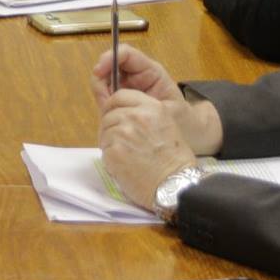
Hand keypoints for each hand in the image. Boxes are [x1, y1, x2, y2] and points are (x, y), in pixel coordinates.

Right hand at [89, 45, 223, 154]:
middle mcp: (135, 75)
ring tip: (108, 110)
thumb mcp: (167, 109)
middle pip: (109, 65)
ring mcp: (126, 86)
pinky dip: (103, 104)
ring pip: (104, 81)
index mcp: (150, 71)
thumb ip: (145, 103)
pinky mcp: (120, 99)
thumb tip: (120, 96)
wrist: (187, 133)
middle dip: (101, 78)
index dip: (109, 58)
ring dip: (101, 93)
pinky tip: (109, 115)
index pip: (126, 54)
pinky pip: (105, 96)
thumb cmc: (182, 119)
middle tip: (103, 98)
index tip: (99, 70)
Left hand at [98, 93, 200, 211]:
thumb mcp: (165, 125)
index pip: (120, 96)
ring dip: (110, 143)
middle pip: (109, 115)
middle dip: (111, 127)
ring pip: (104, 132)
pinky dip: (110, 158)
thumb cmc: (173, 159)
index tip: (115, 115)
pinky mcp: (114, 150)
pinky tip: (124, 164)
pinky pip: (104, 149)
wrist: (175, 183)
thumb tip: (120, 113)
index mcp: (151, 107)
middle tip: (122, 142)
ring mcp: (123, 132)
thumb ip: (143, 115)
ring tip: (127, 155)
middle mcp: (136, 116)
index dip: (114, 106)